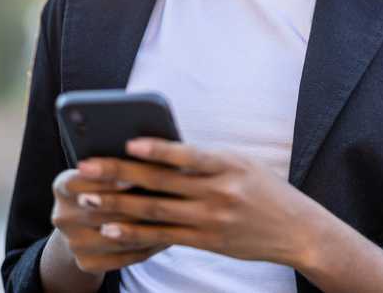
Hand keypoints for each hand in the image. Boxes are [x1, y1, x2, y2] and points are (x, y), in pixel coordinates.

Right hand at [50, 167, 170, 273]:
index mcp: (62, 187)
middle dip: (136, 204)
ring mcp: (73, 243)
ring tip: (174, 218)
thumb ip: (118, 165)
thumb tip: (149, 152)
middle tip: (168, 198)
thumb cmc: (107, 187)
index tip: (135, 177)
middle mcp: (62, 216)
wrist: (86, 227)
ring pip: (117, 235)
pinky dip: (147, 247)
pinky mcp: (86, 263)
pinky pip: (123, 256)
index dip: (108, 180)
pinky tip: (167, 237)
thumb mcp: (103, 172)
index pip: (82, 181)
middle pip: (103, 210)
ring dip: (148, 228)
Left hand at [74, 137, 321, 267]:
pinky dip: (135, 232)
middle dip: (118, 174)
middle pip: (160, 181)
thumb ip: (205, 160)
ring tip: (88, 197)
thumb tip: (157, 151)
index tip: (126, 142)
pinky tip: (111, 228)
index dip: (157, 149)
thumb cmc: (264, 190)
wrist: (297, 230)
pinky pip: (164, 237)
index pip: (187, 154)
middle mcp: (219, 191)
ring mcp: (212, 219)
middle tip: (85, 168)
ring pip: (155, 210)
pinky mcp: (207, 241)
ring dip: (118, 204)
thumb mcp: (242, 163)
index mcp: (228, 163)